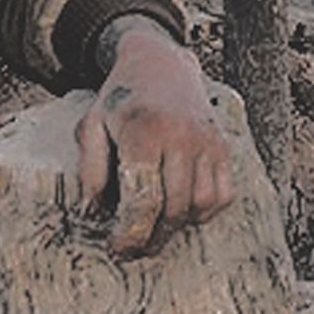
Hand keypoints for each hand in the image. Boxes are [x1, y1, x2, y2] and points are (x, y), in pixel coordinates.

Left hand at [76, 21, 235, 256]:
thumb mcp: (92, 126)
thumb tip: (92, 213)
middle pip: (174, 208)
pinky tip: (181, 211)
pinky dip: (204, 211)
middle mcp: (181, 137)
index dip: (129, 233)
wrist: (160, 63)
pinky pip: (223, 194)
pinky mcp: (223, 146)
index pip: (143, 199)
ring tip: (155, 232)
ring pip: (201, 205)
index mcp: (144, 132)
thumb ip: (91, 170)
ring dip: (178, 227)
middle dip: (152, 238)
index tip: (117, 248)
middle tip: (134, 249)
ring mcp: (207, 142)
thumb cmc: (121, 100)